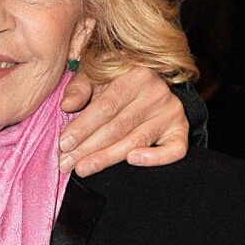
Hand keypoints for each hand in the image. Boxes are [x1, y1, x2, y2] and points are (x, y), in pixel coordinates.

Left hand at [59, 66, 188, 175]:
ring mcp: (171, 112)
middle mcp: (157, 92)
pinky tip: (132, 160)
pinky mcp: (180, 129)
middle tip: (67, 162)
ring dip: (107, 158)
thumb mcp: (95, 76)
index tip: (63, 144)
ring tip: (83, 168)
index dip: (83, 127)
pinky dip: (154, 158)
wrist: (150, 85)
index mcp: (136, 75)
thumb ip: (79, 88)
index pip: (106, 106)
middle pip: (118, 127)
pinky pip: (174, 150)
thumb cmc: (117, 82)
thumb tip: (67, 105)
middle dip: (88, 148)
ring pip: (136, 141)